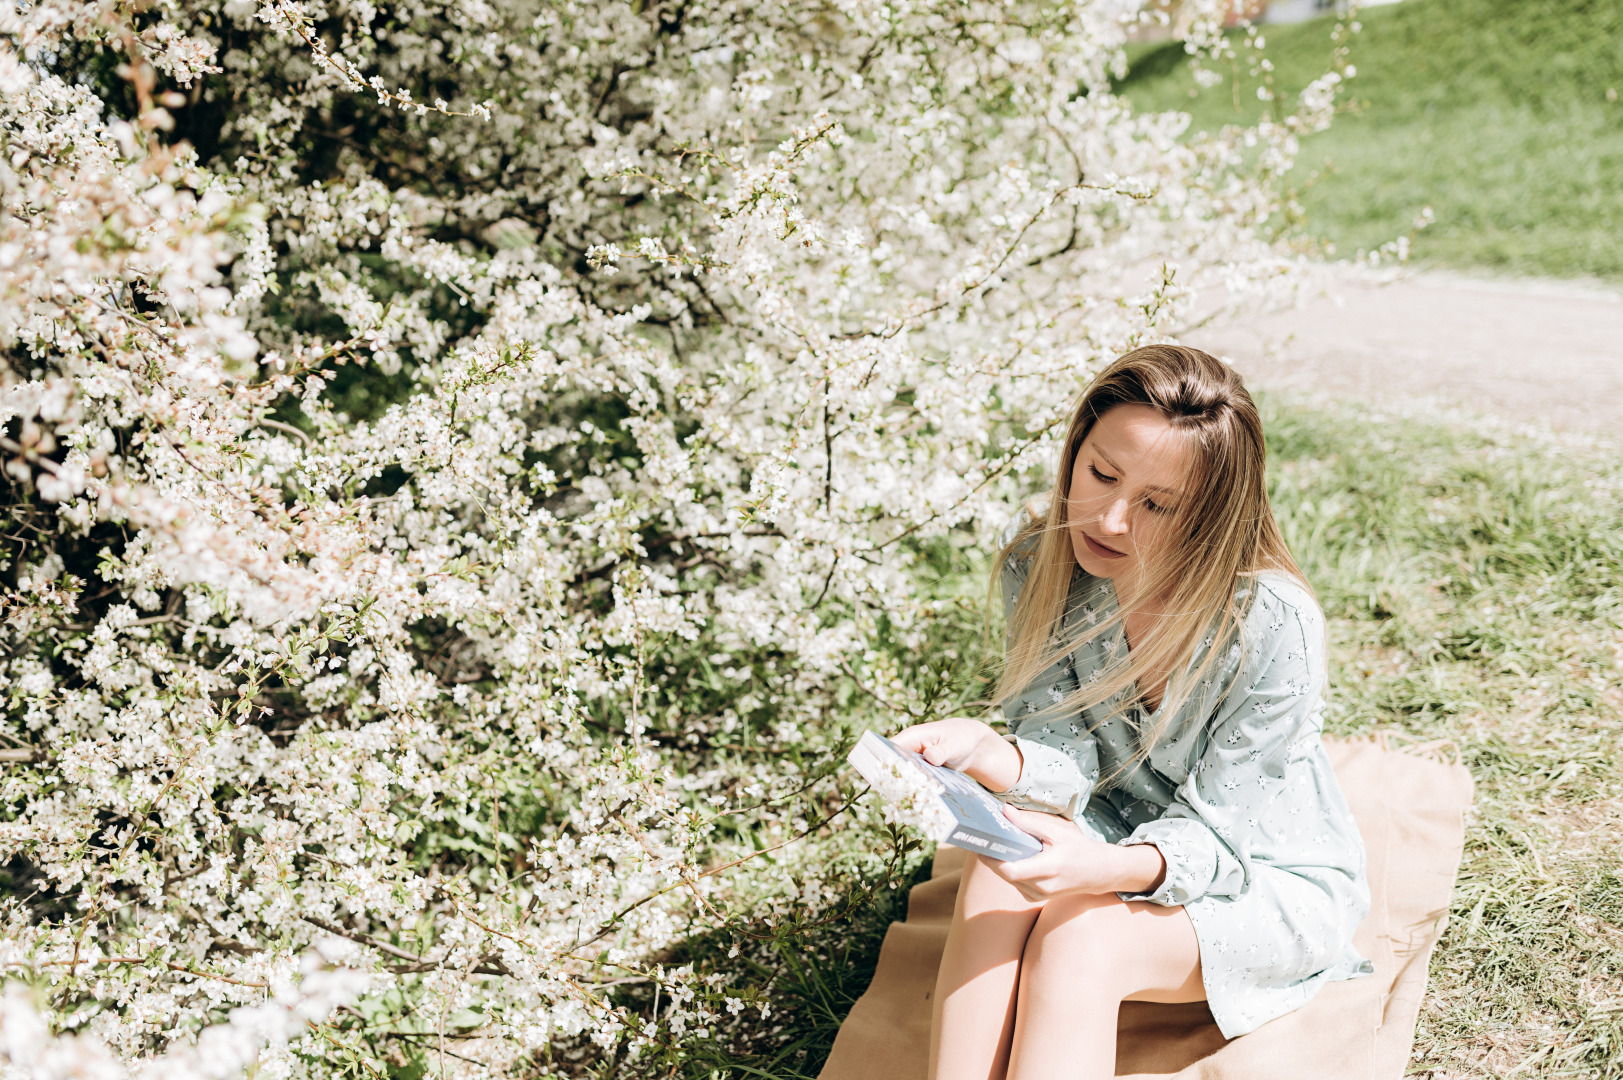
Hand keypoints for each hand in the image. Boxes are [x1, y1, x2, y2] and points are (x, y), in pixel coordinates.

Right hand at [889, 717, 1021, 792]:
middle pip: (892, 764)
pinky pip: (911, 780)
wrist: (971, 745)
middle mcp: (909, 748)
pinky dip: (913, 790)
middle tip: (895, 798)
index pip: (890, 747)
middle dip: (892, 779)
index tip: (882, 779)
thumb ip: (942, 751)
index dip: (884, 762)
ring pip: (901, 774)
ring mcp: (913, 760)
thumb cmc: (962, 738)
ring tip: (905, 804)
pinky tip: (916, 804)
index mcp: (913, 736)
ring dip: (903, 787)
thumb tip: (930, 756)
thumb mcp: (955, 745)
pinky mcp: (919, 771)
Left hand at [984, 806, 1167, 901]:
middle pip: (1005, 875)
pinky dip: (1009, 869)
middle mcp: (1042, 887)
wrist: (1100, 873)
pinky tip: (1008, 855)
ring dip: (999, 863)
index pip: (1010, 871)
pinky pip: (1015, 883)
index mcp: (1048, 869)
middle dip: (991, 857)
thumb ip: (1029, 823)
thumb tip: (1004, 811)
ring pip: (1009, 880)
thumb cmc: (1080, 849)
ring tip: (992, 843)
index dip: (991, 859)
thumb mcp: (1057, 832)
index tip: (980, 843)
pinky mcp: (1037, 897)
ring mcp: (1039, 895)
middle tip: (980, 838)